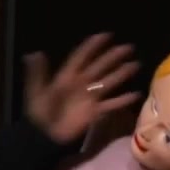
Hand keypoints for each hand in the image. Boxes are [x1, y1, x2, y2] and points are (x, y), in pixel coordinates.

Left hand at [24, 33, 142, 144]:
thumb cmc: (39, 112)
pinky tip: (135, 94)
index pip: (81, 57)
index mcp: (67, 76)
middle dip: (112, 57)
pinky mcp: (94, 112)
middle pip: (99, 67)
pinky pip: (111, 104)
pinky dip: (122, 100)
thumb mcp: (36, 91)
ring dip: (121, 74)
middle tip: (128, 47)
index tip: (106, 35)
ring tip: (135, 65)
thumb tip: (33, 53)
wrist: (44, 135)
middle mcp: (81, 83)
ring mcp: (89, 98)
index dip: (92, 46)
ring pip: (108, 82)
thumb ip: (37, 73)